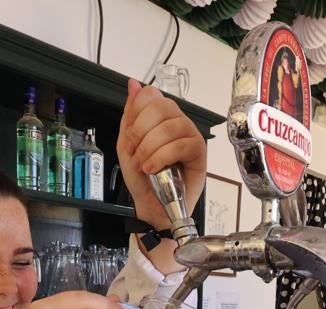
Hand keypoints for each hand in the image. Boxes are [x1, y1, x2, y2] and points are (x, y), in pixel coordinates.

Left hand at [117, 78, 207, 230]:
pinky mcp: (199, 153)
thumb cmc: (143, 180)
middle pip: (161, 106)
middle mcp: (177, 122)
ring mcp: (190, 135)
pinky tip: (154, 168)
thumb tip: (133, 85)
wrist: (151, 207)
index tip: (129, 136)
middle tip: (135, 151)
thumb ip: (129, 116)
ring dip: (150, 147)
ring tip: (144, 165)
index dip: (137, 112)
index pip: (152, 95)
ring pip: (171, 126)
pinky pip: (181, 145)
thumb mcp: (126, 146)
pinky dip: (162, 157)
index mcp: (160, 117)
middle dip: (141, 131)